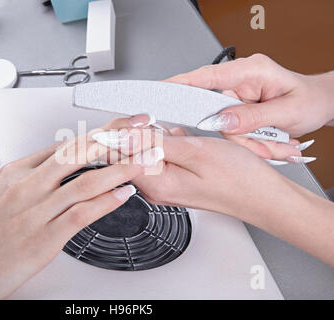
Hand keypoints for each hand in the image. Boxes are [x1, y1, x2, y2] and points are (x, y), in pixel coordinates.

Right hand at [0, 123, 161, 298]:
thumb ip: (15, 178)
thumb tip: (35, 167)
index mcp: (15, 172)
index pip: (65, 144)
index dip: (98, 132)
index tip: (120, 124)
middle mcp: (27, 186)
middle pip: (79, 153)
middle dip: (116, 137)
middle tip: (142, 127)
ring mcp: (35, 211)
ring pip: (86, 181)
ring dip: (121, 167)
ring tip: (145, 159)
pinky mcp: (42, 239)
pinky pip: (80, 215)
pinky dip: (106, 202)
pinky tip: (125, 194)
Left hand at [96, 115, 333, 265]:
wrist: (263, 196)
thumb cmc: (238, 179)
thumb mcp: (194, 151)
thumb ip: (155, 143)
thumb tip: (124, 135)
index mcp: (154, 184)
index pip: (118, 155)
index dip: (123, 131)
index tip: (137, 118)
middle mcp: (155, 188)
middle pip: (130, 152)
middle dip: (143, 132)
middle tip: (166, 127)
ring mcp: (164, 184)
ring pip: (148, 150)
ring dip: (161, 136)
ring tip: (184, 138)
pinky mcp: (174, 180)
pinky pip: (163, 155)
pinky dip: (172, 143)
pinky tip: (187, 142)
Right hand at [166, 53, 333, 160]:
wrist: (319, 103)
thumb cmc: (309, 99)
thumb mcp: (287, 111)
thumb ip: (252, 117)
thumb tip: (221, 122)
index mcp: (250, 70)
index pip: (207, 76)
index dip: (181, 84)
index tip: (161, 91)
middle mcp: (240, 80)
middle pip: (216, 112)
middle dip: (239, 135)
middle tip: (263, 145)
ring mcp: (237, 94)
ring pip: (225, 126)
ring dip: (249, 141)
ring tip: (275, 143)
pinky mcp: (238, 107)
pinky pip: (232, 129)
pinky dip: (250, 141)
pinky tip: (269, 141)